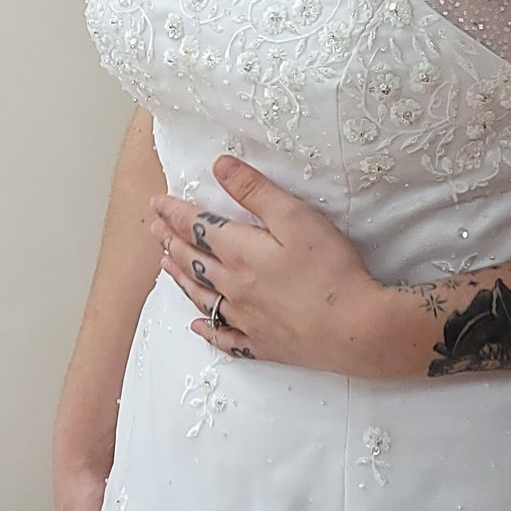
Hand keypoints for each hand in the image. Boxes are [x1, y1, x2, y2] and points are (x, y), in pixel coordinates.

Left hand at [151, 155, 389, 376]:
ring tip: (166, 266)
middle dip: (171, 241)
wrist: (356, 329)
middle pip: (194, 261)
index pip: (198, 227)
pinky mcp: (263, 344)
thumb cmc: (330, 270)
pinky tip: (196, 326)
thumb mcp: (295, 217)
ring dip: (181, 278)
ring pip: (202, 296)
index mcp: (241, 253)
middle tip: (154, 229)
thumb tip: (219, 165)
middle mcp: (235, 287)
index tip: (156, 203)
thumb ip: (255, 191)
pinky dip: (206, 330)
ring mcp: (247, 319)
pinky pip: (225, 337)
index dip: (175, 213)